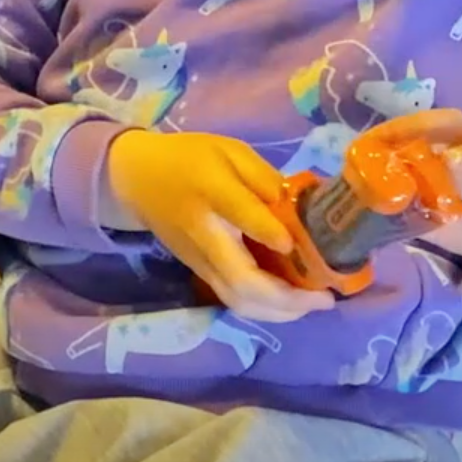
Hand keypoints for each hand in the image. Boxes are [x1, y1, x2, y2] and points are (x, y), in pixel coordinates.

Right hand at [104, 129, 335, 323]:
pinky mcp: (199, 273)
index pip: (240, 215)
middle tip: (325, 297)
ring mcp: (200, 260)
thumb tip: (300, 210)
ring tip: (314, 305)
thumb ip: (264, 177)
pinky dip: (265, 310)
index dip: (267, 232)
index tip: (293, 244)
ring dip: (279, 311)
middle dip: (287, 298)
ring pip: (238, 300)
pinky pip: (233, 300)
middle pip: (242, 280)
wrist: (136, 180)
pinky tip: (290, 305)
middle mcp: (205, 234)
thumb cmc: (189, 159)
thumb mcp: (228, 150)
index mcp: (211, 191)